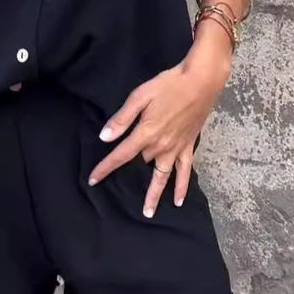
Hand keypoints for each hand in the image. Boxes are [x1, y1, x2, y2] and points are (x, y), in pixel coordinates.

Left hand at [87, 41, 230, 216]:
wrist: (201, 81)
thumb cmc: (168, 84)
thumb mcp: (140, 96)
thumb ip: (122, 118)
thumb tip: (105, 137)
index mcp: (146, 132)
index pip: (121, 155)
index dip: (106, 168)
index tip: (93, 180)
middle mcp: (161, 146)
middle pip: (139, 163)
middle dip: (128, 173)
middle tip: (116, 187)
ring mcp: (176, 148)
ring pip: (161, 176)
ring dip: (154, 195)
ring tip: (148, 213)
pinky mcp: (189, 147)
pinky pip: (185, 172)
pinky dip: (182, 187)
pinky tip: (179, 201)